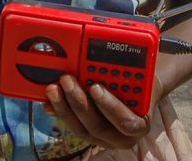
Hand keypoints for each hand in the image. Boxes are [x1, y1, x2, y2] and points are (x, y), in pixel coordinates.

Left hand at [43, 75, 157, 150]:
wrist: (141, 93)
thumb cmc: (143, 83)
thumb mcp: (143, 75)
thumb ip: (129, 68)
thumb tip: (110, 53)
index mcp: (140, 123)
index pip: (126, 121)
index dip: (110, 106)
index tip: (95, 87)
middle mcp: (122, 136)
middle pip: (97, 125)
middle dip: (79, 102)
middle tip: (67, 80)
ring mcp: (104, 138)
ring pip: (81, 128)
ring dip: (65, 107)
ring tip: (54, 88)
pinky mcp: (89, 134)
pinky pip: (72, 125)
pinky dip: (60, 112)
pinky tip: (49, 101)